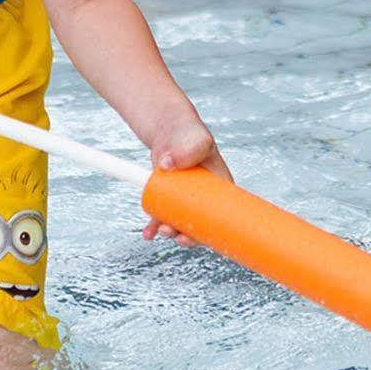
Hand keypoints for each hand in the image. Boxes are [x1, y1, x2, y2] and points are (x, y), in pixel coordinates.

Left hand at [142, 119, 232, 246]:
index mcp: (219, 188)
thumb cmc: (190, 136)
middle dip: (188, 235)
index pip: (221, 215)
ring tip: (160, 229)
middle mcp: (203, 197)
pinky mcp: (168, 198)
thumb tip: (168, 164)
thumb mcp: (197, 140)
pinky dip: (155, 225)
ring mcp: (184, 199)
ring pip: (179, 223)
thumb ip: (189, 149)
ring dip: (170, 231)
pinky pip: (162, 216)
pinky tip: (149, 232)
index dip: (214, 231)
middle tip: (178, 236)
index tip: (201, 237)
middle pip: (199, 224)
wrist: (169, 132)